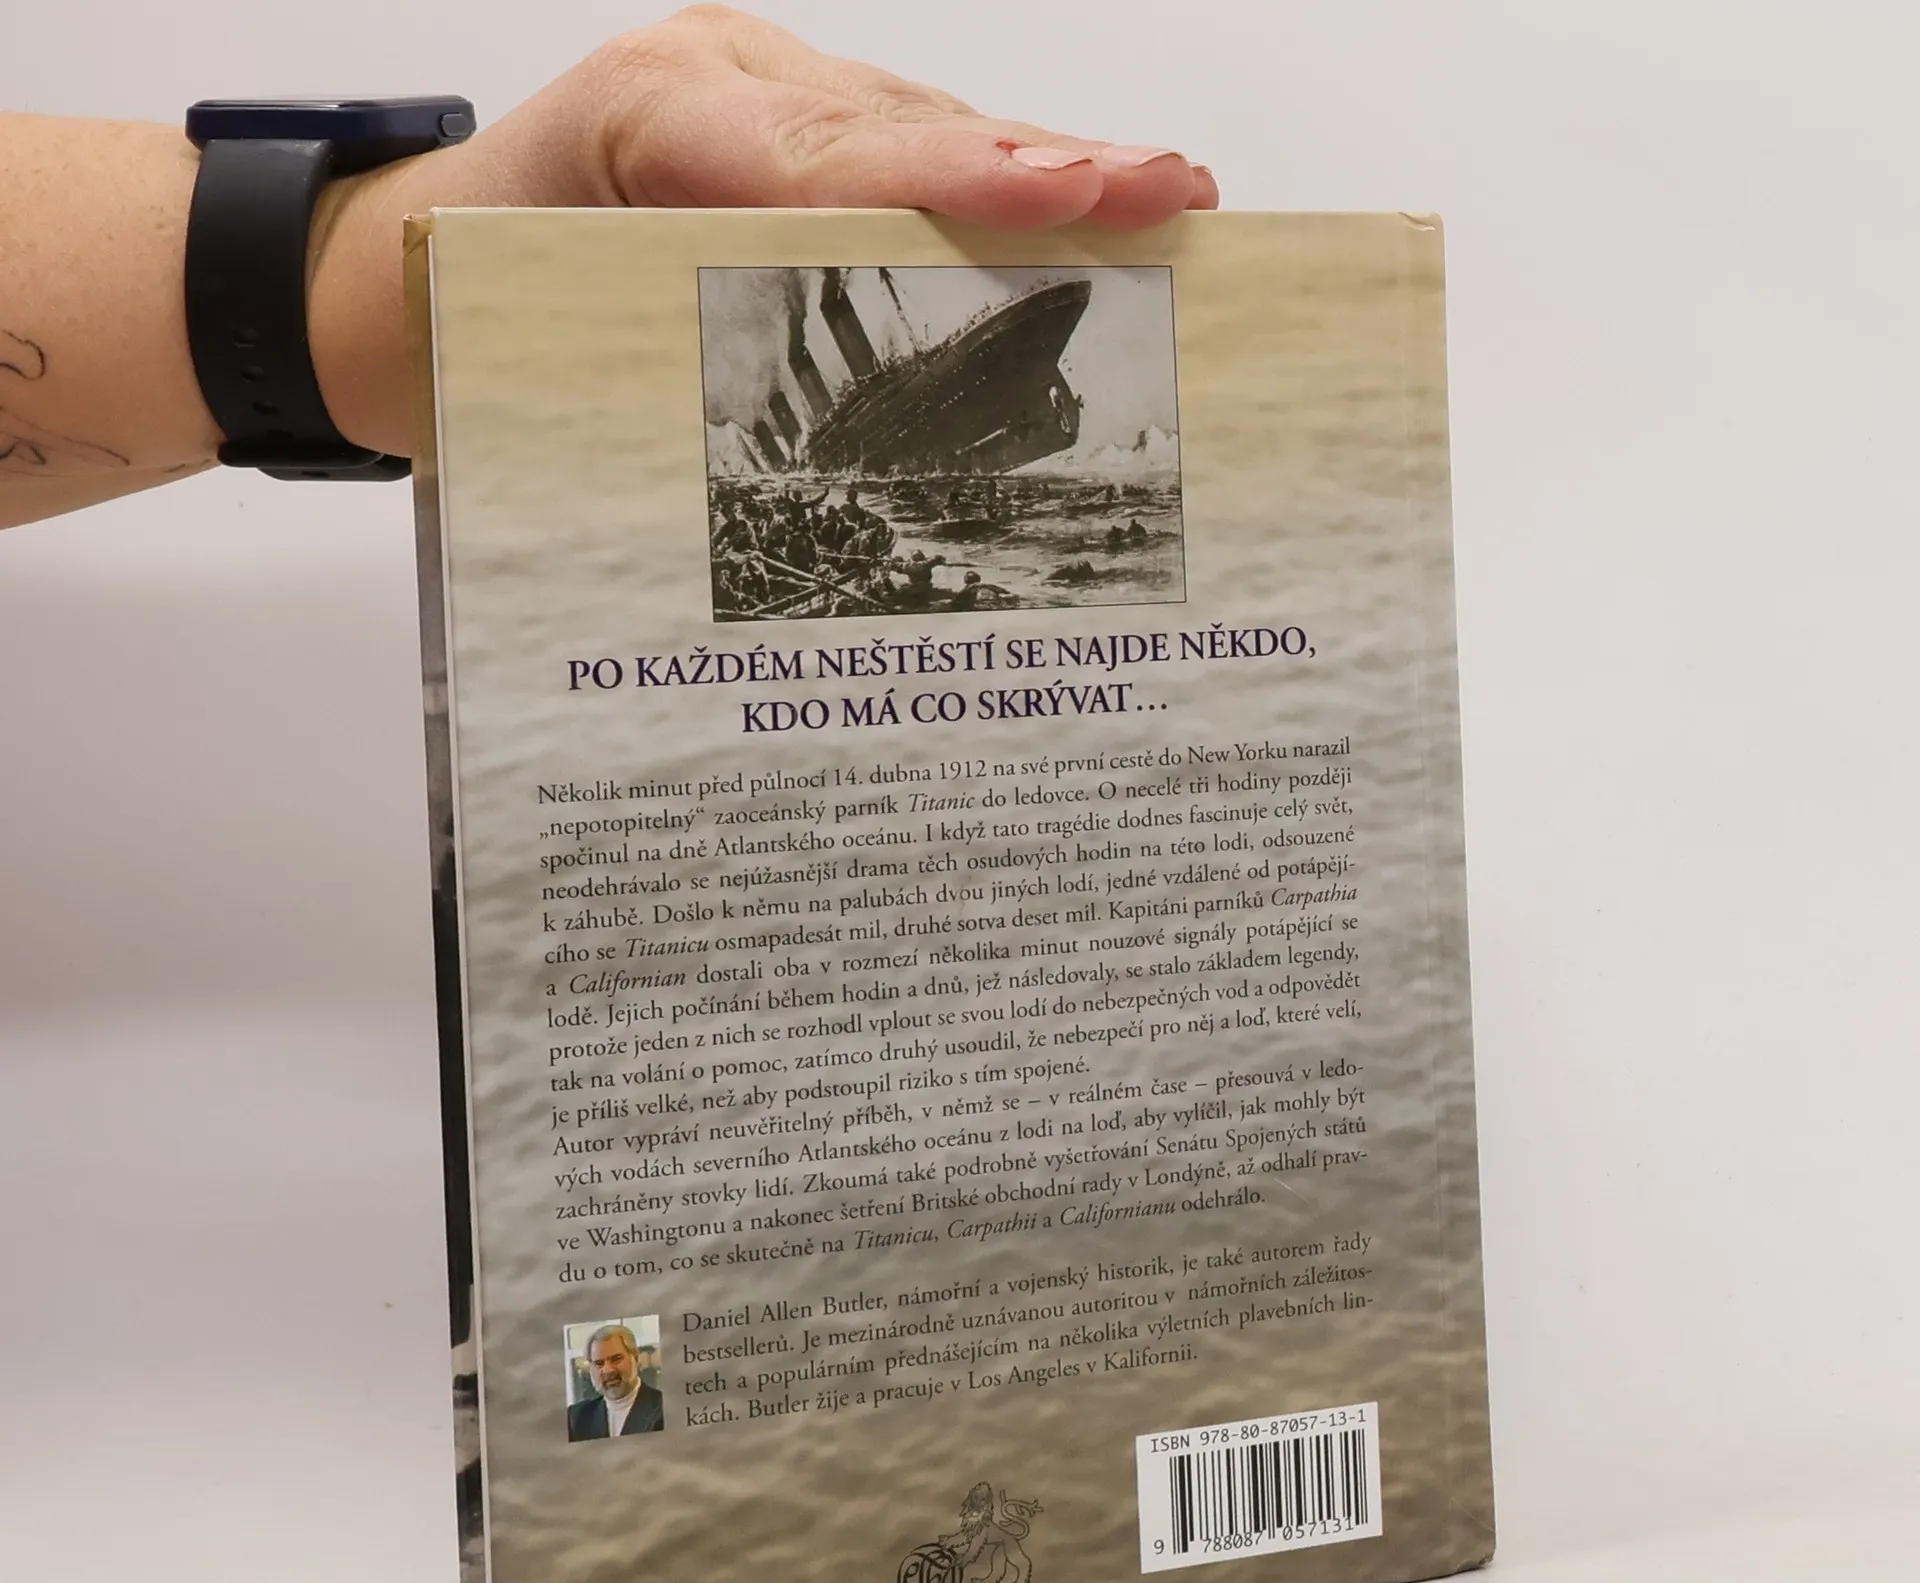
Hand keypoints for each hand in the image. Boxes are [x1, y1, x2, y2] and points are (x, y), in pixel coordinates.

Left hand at [309, 5, 1217, 453]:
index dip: (947, 179)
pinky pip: (886, 166)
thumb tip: (831, 506)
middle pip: (898, 129)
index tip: (1063, 196)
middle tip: (1169, 189)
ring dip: (1037, 179)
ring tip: (1161, 199)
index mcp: (642, 132)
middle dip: (1039, 165)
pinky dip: (982, 201)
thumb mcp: (538, 370)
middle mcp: (709, 97)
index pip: (818, 154)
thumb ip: (669, 397)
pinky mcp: (767, 147)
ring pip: (909, 136)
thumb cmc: (453, 328)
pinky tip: (1078, 215)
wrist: (382, 292)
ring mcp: (743, 108)